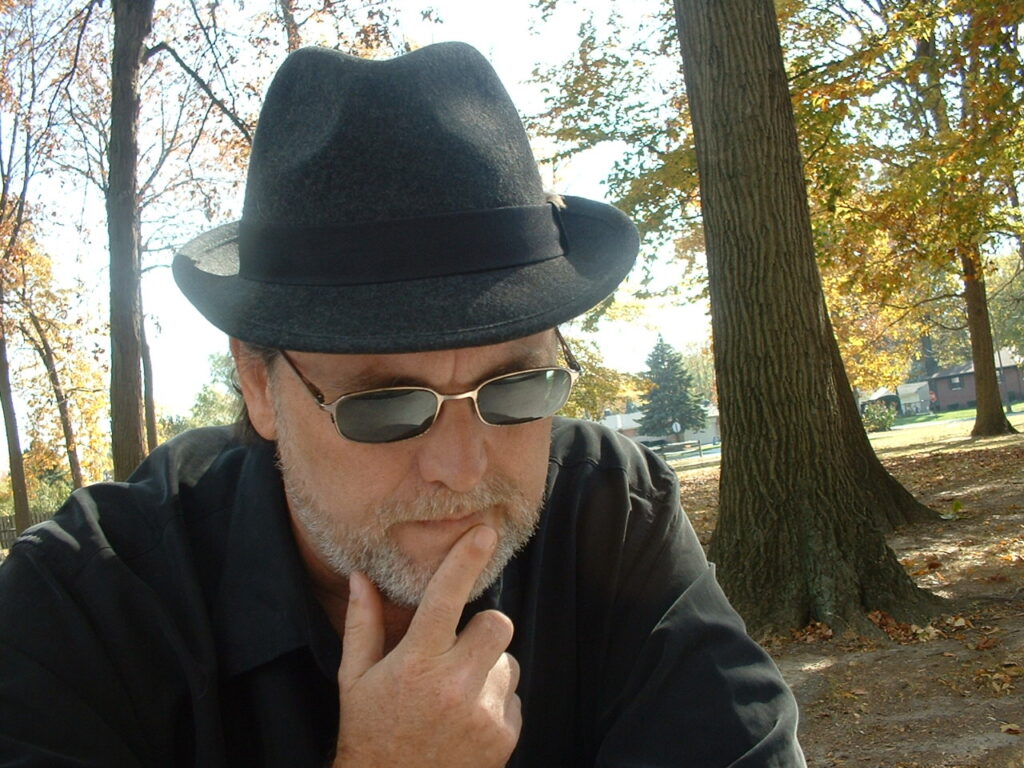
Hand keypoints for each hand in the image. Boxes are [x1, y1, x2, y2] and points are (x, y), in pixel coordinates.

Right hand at [333, 525, 521, 767]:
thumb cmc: (370, 732)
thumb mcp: (355, 679)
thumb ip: (363, 624)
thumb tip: (361, 576)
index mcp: (415, 663)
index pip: (446, 597)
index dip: (466, 560)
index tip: (483, 533)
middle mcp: (453, 684)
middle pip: (497, 623)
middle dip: (482, 629)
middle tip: (457, 650)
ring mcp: (483, 712)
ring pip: (507, 660)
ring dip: (487, 669)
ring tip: (456, 695)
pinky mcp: (504, 735)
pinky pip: (512, 696)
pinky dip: (494, 701)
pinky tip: (466, 720)